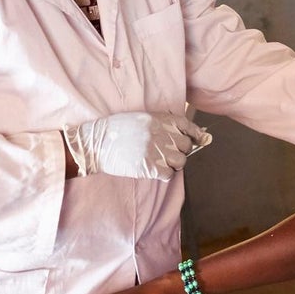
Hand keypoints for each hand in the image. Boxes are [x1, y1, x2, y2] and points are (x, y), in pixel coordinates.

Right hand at [63, 111, 207, 180]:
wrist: (96, 143)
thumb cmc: (116, 130)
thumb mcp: (140, 119)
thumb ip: (161, 125)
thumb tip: (183, 134)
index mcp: (159, 119)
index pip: (187, 126)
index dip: (194, 134)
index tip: (198, 139)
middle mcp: (161, 133)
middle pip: (185, 146)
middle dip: (180, 151)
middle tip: (168, 154)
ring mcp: (156, 150)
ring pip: (180, 161)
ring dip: (173, 164)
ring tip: (161, 163)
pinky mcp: (149, 166)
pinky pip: (169, 174)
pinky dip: (165, 175)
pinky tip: (155, 171)